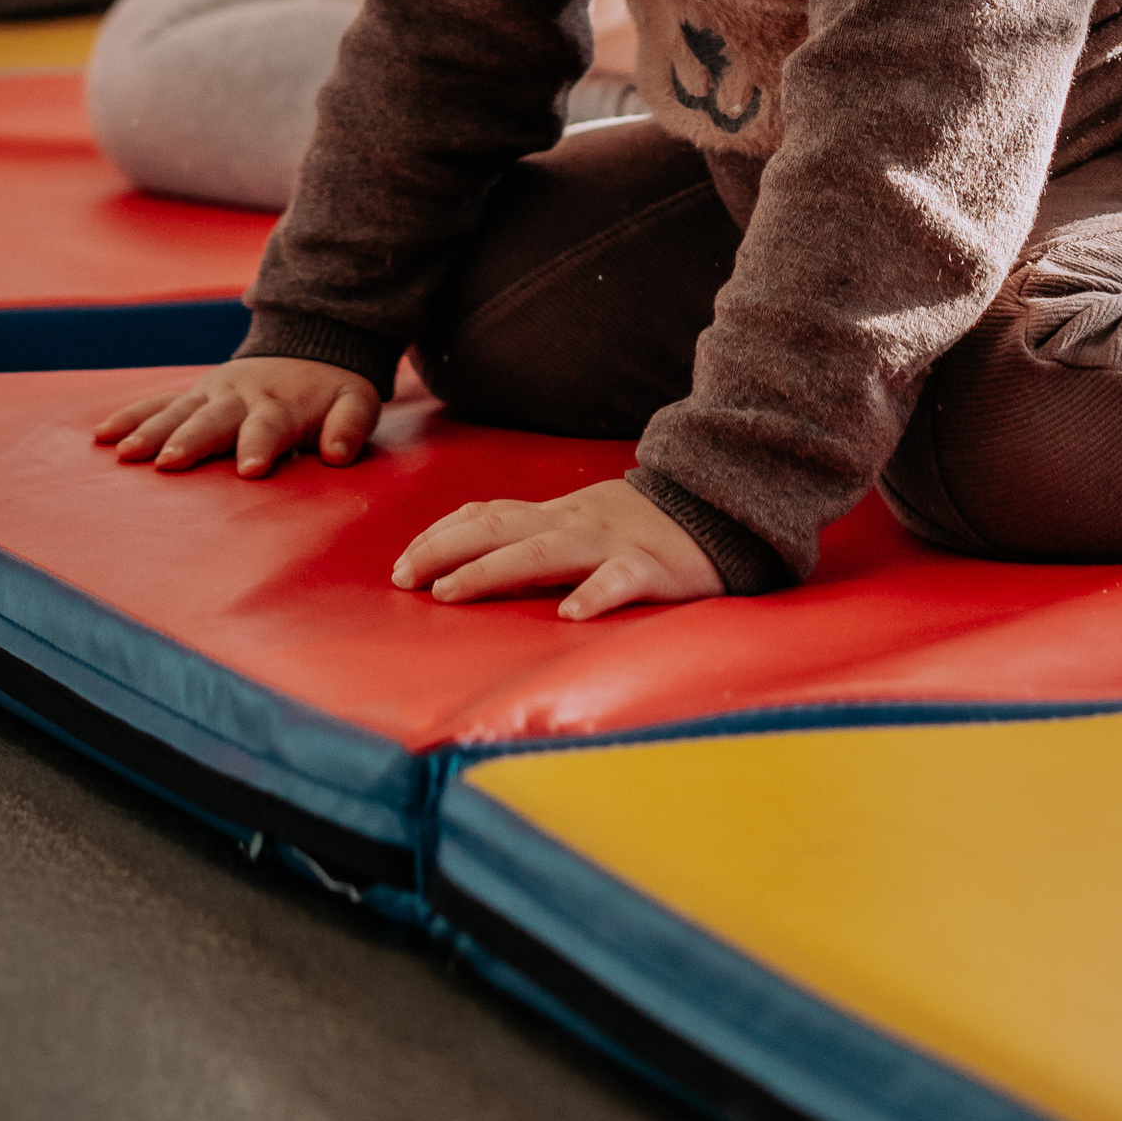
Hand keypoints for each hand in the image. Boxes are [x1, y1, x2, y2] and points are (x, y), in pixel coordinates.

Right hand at [93, 357, 380, 475]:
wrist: (310, 343)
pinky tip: (101, 434)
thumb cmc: (332, 390)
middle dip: (192, 440)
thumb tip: (337, 454)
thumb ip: (350, 427)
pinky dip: (130, 416)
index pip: (269, 427)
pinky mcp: (193, 394)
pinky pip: (157, 403)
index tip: (250, 469)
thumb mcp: (357, 403)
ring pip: (178, 411)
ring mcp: (212, 393)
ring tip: (125, 454)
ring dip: (151, 430)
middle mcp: (241, 396)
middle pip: (213, 420)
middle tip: (169, 462)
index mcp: (281, 404)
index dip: (260, 446)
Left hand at [391, 474, 723, 620]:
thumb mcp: (580, 519)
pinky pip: (620, 579)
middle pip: (498, 528)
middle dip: (444, 551)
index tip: (400, 564)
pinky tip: (571, 613)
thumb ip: (533, 532)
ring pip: (543, 551)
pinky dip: (594, 593)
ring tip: (451, 593)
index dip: (440, 537)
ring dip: (491, 570)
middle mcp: (574, 522)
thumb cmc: (641, 526)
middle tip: (403, 579)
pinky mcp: (652, 567)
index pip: (487, 515)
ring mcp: (610, 542)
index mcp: (556, 514)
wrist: (721, 506)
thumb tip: (469, 550)